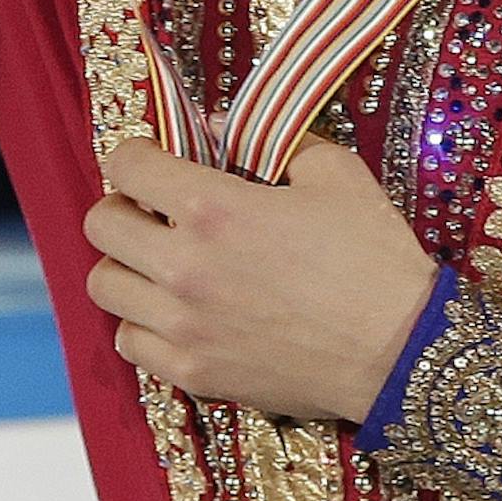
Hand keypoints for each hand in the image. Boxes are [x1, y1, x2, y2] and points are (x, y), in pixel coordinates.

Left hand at [84, 134, 441, 423]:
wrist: (401, 353)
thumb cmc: (373, 259)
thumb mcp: (334, 174)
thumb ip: (272, 141)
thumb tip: (216, 127)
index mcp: (213, 208)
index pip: (126, 165)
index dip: (135, 154)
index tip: (151, 160)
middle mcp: (183, 266)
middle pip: (100, 224)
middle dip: (123, 205)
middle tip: (152, 210)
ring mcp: (182, 326)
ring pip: (104, 286)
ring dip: (126, 265)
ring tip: (159, 264)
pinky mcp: (193, 373)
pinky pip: (129, 342)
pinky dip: (141, 324)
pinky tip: (173, 313)